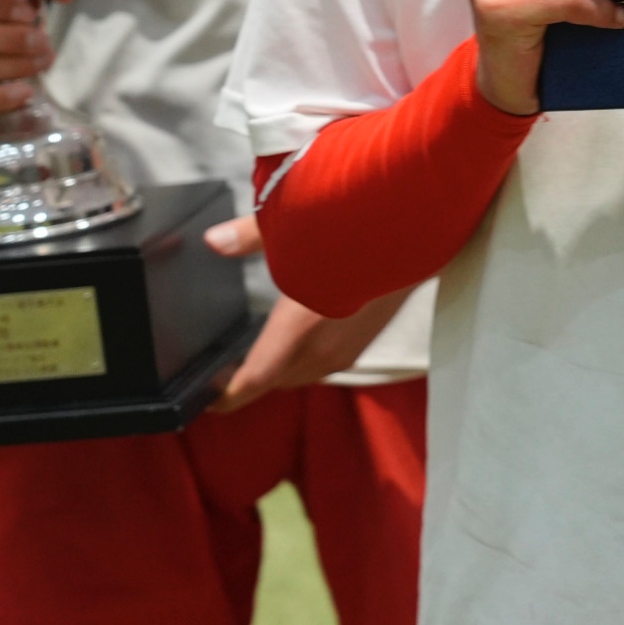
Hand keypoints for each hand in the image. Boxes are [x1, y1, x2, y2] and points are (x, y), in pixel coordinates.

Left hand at [202, 215, 414, 411]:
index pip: (252, 380)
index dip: (224, 394)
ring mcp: (346, 349)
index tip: (205, 398)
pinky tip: (298, 339)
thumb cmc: (358, 229)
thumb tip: (213, 240)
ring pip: (299, 375)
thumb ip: (250, 237)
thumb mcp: (295, 226)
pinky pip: (322, 365)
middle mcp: (322, 349)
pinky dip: (302, 361)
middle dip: (249, 379)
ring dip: (279, 370)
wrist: (418, 234)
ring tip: (257, 355)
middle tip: (224, 368)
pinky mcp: (364, 341)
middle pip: (274, 381)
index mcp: (297, 328)